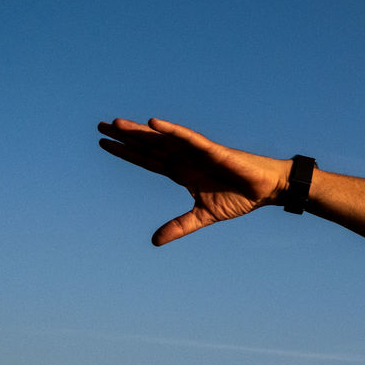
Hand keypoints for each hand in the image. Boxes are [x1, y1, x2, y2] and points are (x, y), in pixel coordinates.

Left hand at [98, 118, 288, 245]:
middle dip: (125, 137)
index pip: (147, 160)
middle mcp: (184, 159)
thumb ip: (179, 226)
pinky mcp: (211, 149)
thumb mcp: (202, 216)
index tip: (104, 144)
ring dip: (139, 131)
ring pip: (161, 139)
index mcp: (180, 172)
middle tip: (100, 126)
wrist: (265, 190)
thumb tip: (154, 241)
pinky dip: (170, 130)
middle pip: (148, 146)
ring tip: (114, 123)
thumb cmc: (238, 197)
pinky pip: (187, 138)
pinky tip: (151, 123)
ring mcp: (195, 152)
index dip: (126, 153)